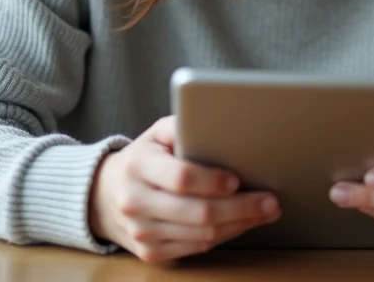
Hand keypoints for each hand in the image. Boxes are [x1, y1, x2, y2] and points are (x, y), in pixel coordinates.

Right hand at [89, 116, 280, 262]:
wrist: (103, 195)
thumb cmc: (142, 158)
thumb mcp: (156, 133)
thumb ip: (182, 126)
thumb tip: (218, 122)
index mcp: (137, 167)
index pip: (180, 177)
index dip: (211, 181)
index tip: (237, 179)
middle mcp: (135, 202)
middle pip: (197, 212)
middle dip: (240, 208)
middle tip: (270, 201)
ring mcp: (141, 232)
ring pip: (201, 236)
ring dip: (240, 225)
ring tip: (265, 212)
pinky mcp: (149, 252)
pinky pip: (195, 248)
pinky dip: (224, 237)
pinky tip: (242, 224)